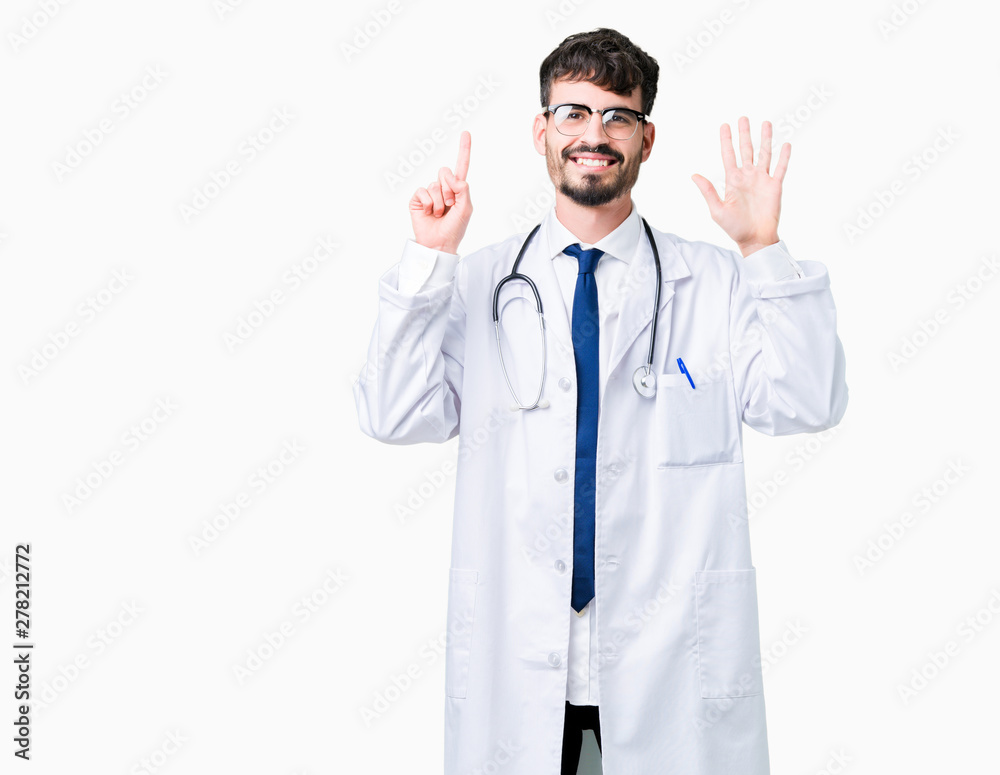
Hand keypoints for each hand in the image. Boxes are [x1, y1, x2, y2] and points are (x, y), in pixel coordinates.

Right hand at [409, 131, 472, 253]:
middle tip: (449, 206)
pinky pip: (423, 191)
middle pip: (445, 172)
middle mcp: (443, 188)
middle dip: (449, 190)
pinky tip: (429, 213)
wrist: (439, 244)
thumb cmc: (454, 229)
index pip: (461, 166)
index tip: (466, 133)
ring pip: (435, 184)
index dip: (464, 150)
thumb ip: (463, 189)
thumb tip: (452, 176)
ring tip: (440, 214)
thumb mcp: (466, 209)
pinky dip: (429, 204)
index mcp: (457, 189)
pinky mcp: (418, 199)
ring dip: (439, 202)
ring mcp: (429, 193)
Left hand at [691, 117, 788, 254]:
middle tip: (743, 118)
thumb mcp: (717, 210)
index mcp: (733, 180)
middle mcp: (747, 177)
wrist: (754, 239)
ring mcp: (762, 180)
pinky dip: (783, 157)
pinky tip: (785, 144)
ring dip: (765, 139)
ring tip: (765, 123)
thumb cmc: (734, 227)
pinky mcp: (775, 186)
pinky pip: (780, 168)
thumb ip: (708, 191)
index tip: (724, 125)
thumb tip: (694, 175)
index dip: (726, 140)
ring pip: (764, 154)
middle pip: (746, 150)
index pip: (729, 155)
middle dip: (744, 134)